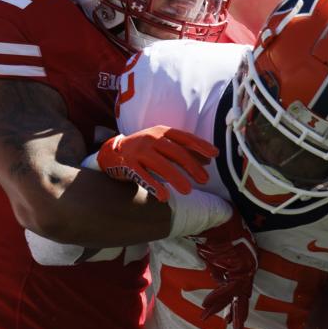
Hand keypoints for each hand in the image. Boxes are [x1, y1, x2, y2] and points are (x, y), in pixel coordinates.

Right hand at [96, 125, 217, 201]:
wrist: (112, 152)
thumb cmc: (144, 149)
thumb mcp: (163, 144)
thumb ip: (184, 150)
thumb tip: (208, 160)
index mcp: (162, 131)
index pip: (185, 137)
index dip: (200, 145)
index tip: (215, 155)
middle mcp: (151, 138)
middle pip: (175, 152)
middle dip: (192, 166)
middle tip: (204, 180)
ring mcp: (139, 151)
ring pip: (161, 164)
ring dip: (176, 178)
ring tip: (188, 191)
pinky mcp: (128, 164)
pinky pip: (143, 176)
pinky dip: (154, 186)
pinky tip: (164, 197)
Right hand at [189, 210, 257, 328]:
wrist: (217, 219)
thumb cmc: (215, 234)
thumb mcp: (215, 257)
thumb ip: (219, 271)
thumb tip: (218, 282)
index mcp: (243, 265)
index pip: (240, 289)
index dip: (234, 304)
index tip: (229, 318)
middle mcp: (248, 267)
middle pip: (242, 294)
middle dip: (238, 313)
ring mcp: (247, 267)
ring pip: (235, 294)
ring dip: (222, 307)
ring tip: (213, 320)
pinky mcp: (241, 267)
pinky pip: (229, 287)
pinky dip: (217, 297)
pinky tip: (207, 306)